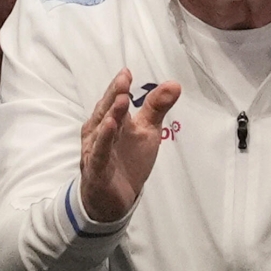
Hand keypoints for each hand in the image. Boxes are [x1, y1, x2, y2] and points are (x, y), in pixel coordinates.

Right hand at [78, 68, 180, 224]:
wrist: (114, 198)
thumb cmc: (127, 159)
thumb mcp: (146, 130)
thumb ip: (157, 107)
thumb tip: (174, 84)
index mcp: (110, 121)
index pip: (113, 101)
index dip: (119, 87)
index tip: (127, 72)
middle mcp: (99, 133)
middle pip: (106, 111)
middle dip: (113, 95)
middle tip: (123, 79)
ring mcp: (96, 151)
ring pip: (101, 131)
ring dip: (109, 115)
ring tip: (120, 100)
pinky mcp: (97, 170)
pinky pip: (100, 154)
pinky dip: (104, 142)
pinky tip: (110, 127)